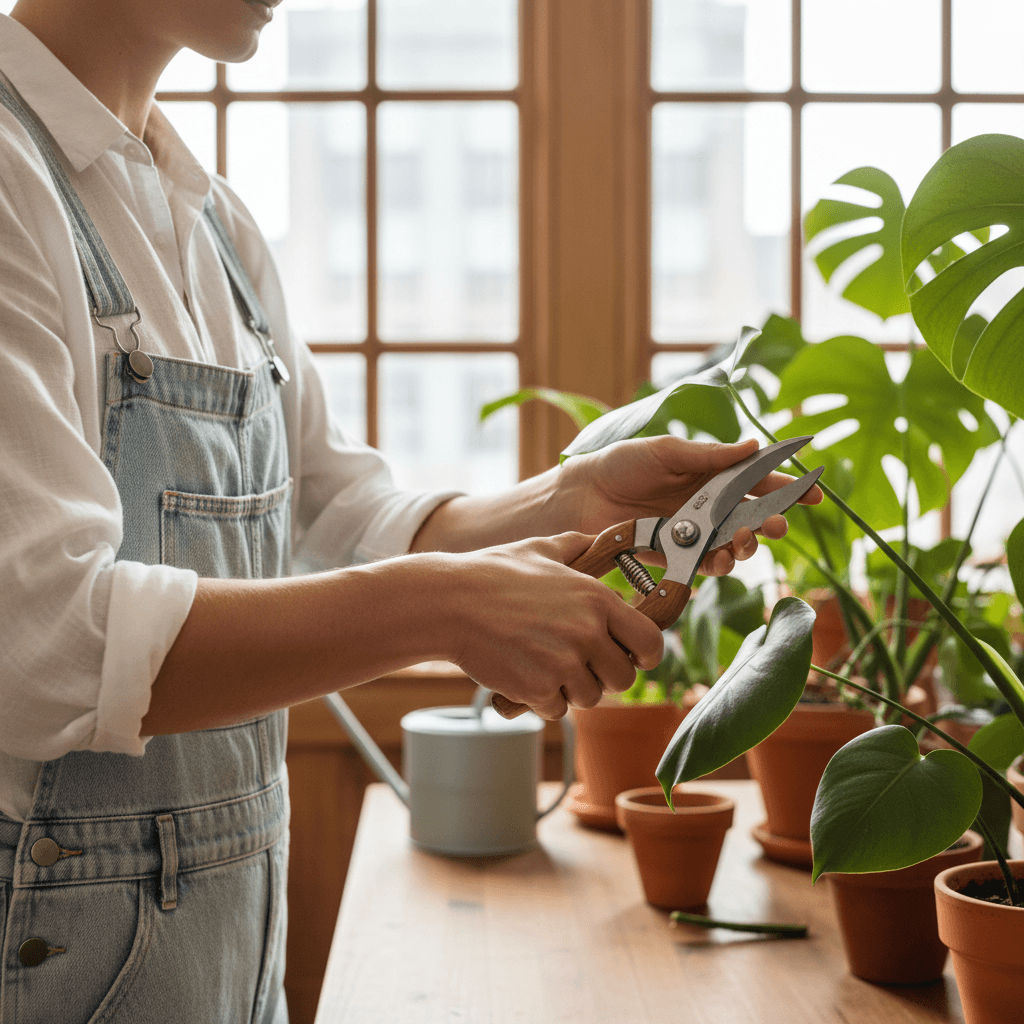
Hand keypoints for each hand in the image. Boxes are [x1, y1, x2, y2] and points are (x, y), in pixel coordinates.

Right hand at [444, 533, 663, 719]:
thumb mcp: (540, 549)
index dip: (646, 654)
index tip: (632, 656)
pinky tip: (524, 675)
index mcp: (597, 599)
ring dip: (571, 688)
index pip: (651, 642)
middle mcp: (588, 633)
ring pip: (590, 697)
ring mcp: (564, 664)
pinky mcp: (537, 689)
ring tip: (545, 665)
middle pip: (623, 678)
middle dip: (603, 675)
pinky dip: (542, 700)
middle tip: (578, 663)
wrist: (450, 603)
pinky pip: (556, 709)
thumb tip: (596, 539)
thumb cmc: (492, 573)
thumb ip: (576, 546)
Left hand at [557, 435, 823, 576]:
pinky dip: (722, 563)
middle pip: (754, 516)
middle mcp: (710, 504)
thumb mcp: (666, 451)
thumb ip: (708, 455)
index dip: (787, 486)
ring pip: (737, 543)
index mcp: (712, 473)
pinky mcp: (680, 555)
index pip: (758, 479)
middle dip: (772, 521)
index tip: (813, 494)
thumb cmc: (622, 465)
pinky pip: (710, 564)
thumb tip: (752, 446)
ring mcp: (697, 531)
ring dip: (748, 545)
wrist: (584, 497)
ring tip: (745, 541)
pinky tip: (724, 558)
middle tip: (777, 524)